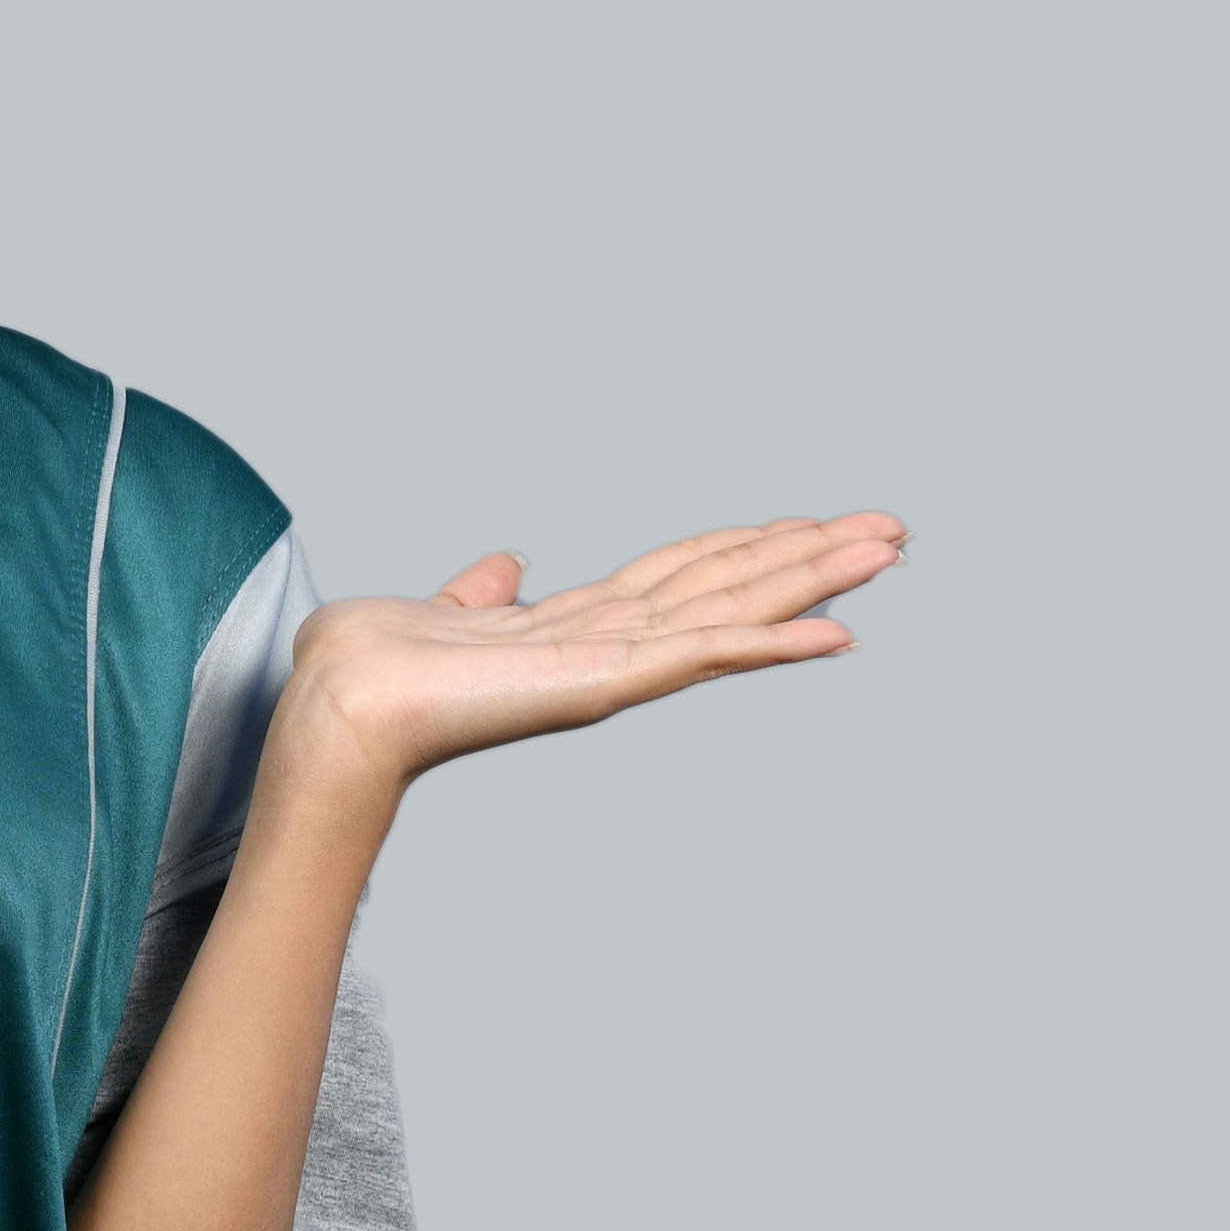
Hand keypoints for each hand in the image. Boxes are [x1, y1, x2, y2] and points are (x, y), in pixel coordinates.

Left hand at [280, 515, 907, 797]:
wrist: (338, 705)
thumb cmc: (367, 668)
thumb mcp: (435, 610)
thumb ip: (479, 592)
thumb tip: (505, 562)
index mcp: (573, 628)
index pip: (679, 579)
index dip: (744, 550)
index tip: (805, 524)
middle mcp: (607, 647)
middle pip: (729, 590)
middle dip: (807, 559)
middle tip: (891, 531)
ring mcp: (613, 668)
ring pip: (735, 614)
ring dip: (812, 582)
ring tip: (886, 551)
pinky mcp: (605, 683)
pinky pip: (703, 655)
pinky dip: (768, 644)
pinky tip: (833, 632)